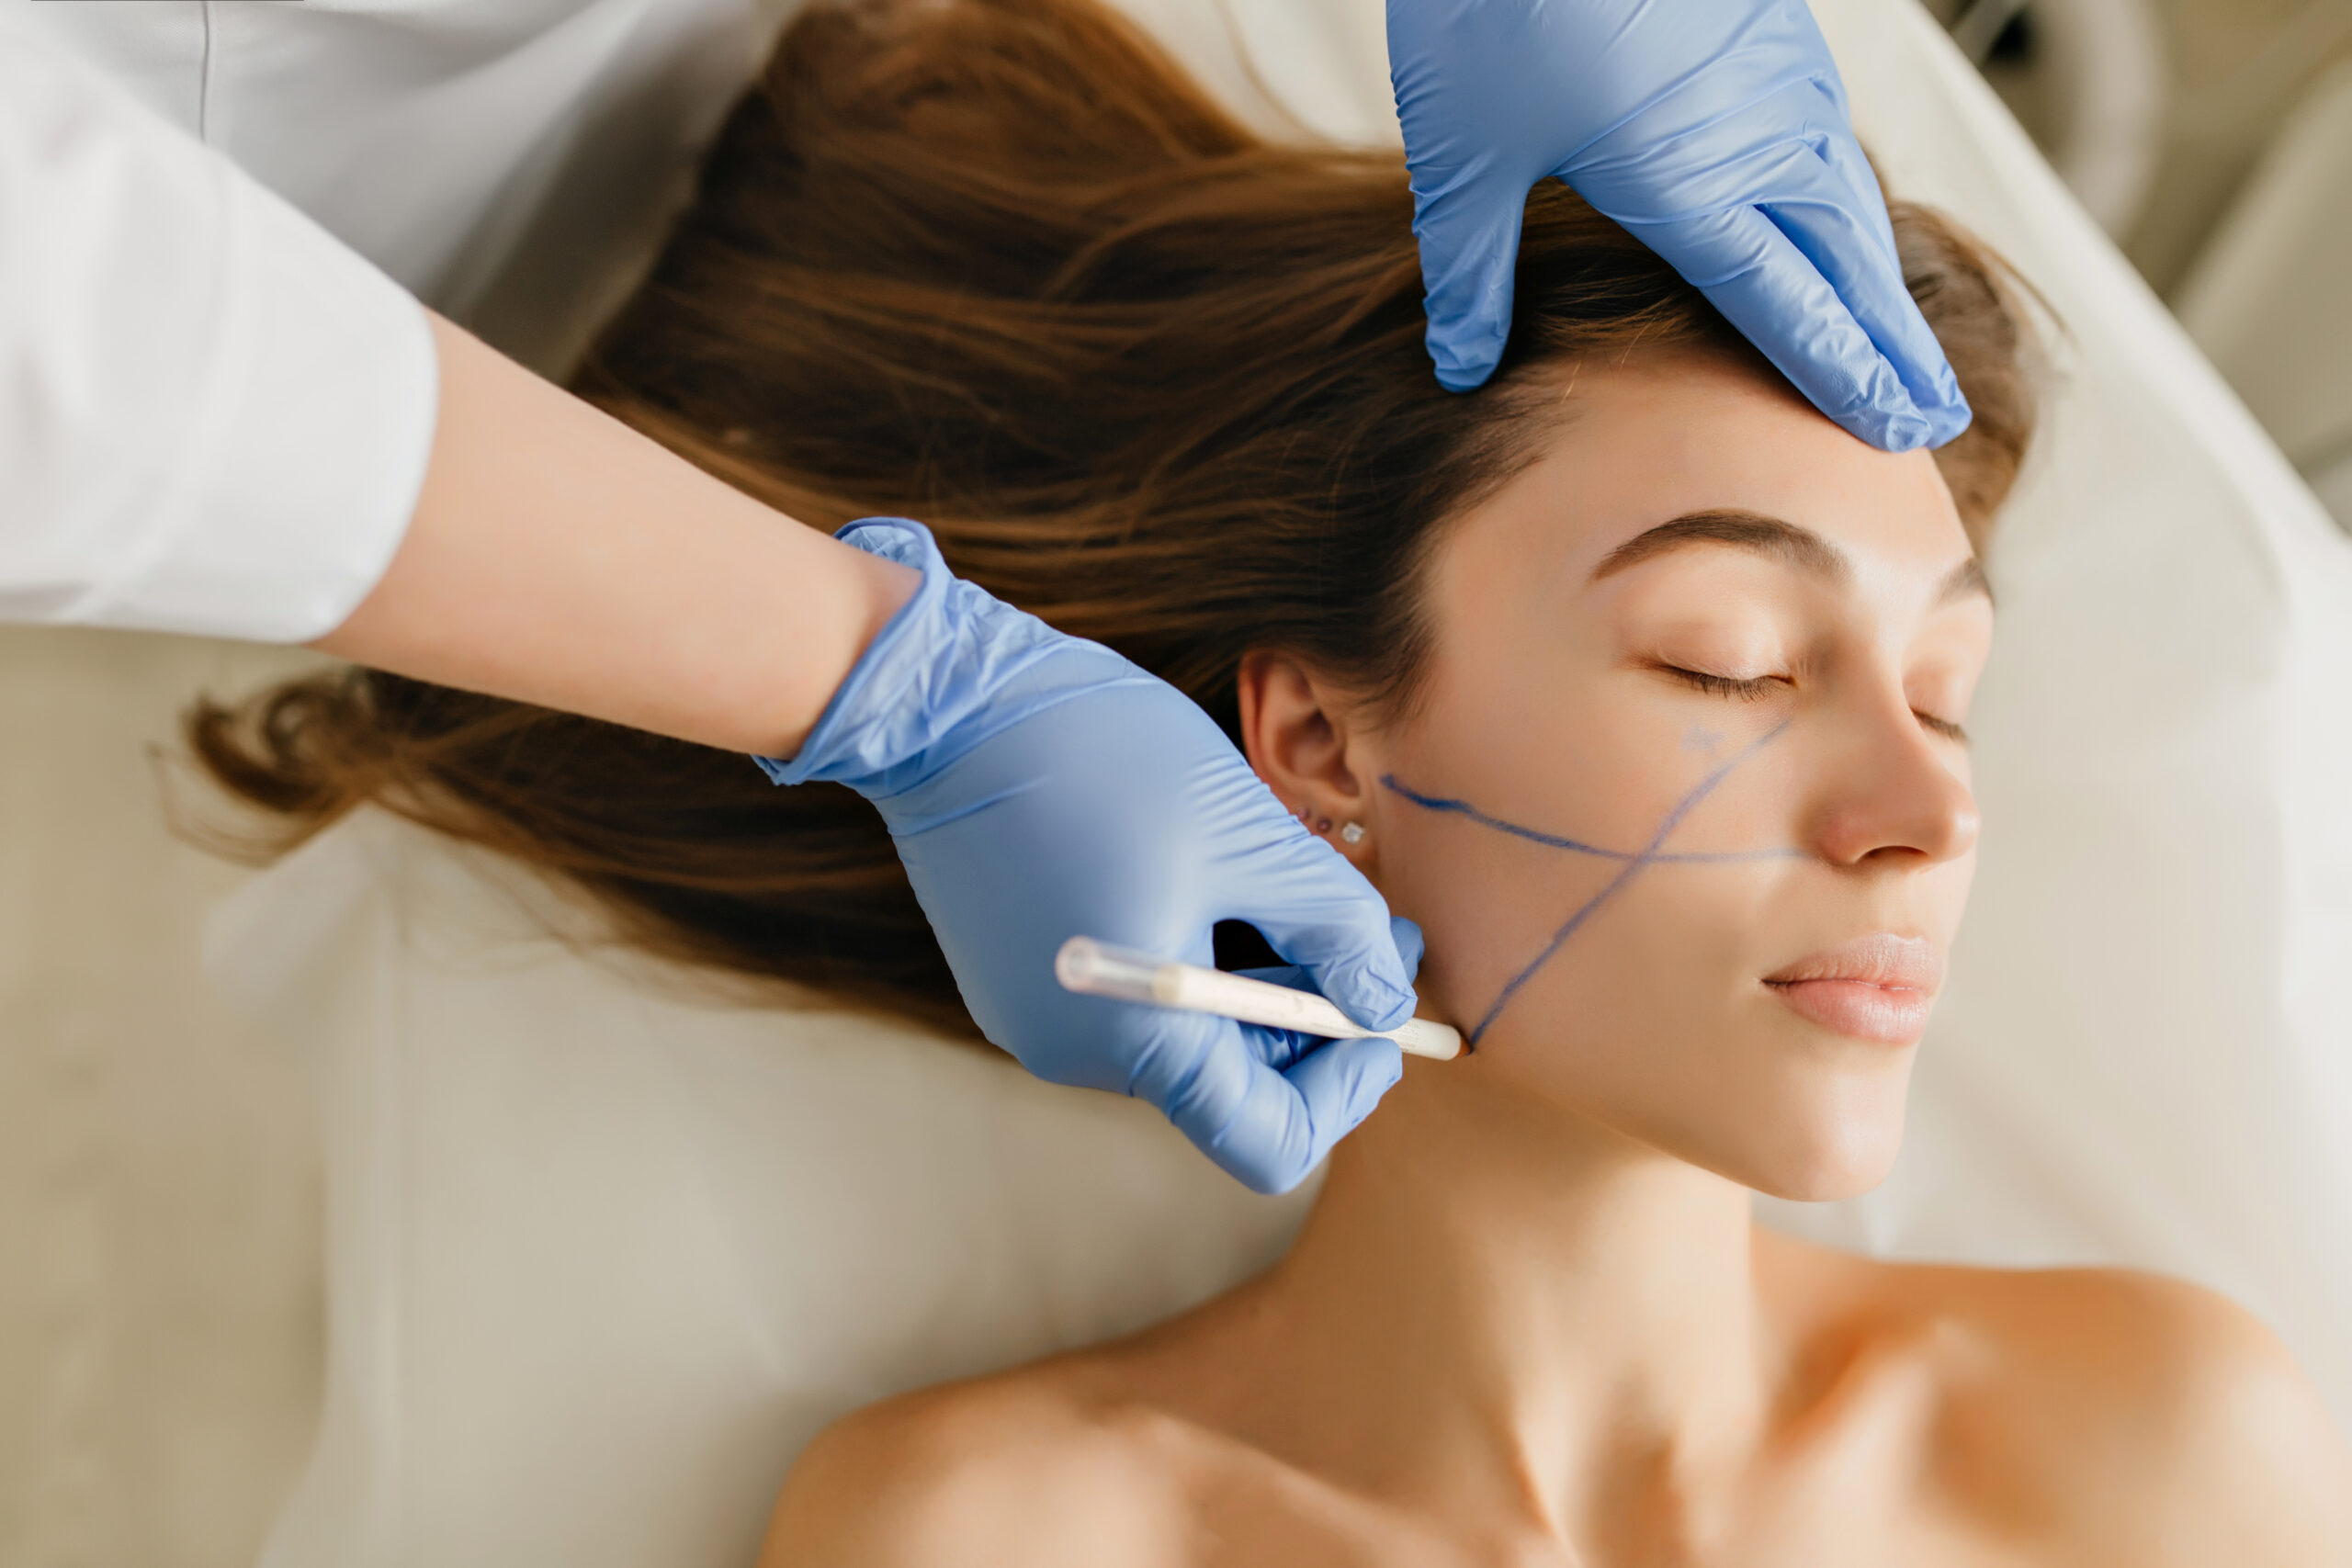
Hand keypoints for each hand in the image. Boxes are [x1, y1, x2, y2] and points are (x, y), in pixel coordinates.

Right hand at [757, 520, 1420, 1193]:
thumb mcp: (1250, 836)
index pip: (1270, 1140)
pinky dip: (1195, 956)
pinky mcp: (1018, 973)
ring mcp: (1036, 1016)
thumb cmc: (1098, 757)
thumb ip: (1337, 928)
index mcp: (1138, 1038)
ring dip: (1259, 978)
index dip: (1348, 1086)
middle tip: (1375, 928)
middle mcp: (1076, 1053)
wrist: (944, 700)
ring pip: (1186, 1034)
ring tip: (1302, 884)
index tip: (1387, 1012)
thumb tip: (1388, 997)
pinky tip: (1218, 878)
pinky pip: (1134, 996)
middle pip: (1230, 1084)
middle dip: (1315, 1013)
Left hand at [1387, 0, 1969, 450]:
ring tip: (1905, 349)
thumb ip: (1470, 273)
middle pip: (1847, 267)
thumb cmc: (1499, 7)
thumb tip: (1462, 368)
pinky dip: (1850, 208)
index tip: (1891, 432)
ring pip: (1850, 202)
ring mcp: (1779, 81)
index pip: (1788, 309)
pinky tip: (1844, 234)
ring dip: (1880, 282)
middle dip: (1890, 349)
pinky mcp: (1775, 37)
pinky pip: (1829, 144)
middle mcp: (1760, 138)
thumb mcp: (1463, 159)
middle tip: (1932, 419)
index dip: (1840, 377)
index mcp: (1692, 182)